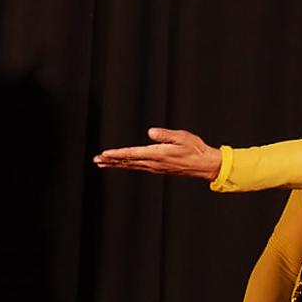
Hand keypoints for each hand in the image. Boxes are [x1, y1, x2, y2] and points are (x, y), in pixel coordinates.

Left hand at [93, 129, 221, 180]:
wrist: (205, 165)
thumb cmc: (195, 149)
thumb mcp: (182, 137)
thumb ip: (165, 135)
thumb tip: (150, 132)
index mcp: (157, 154)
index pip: (132, 154)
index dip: (117, 154)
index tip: (104, 154)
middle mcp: (153, 163)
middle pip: (127, 162)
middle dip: (111, 161)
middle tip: (96, 160)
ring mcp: (155, 167)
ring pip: (131, 166)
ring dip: (116, 164)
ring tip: (102, 163)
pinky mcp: (158, 169)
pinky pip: (138, 167)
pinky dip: (126, 166)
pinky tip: (122, 165)